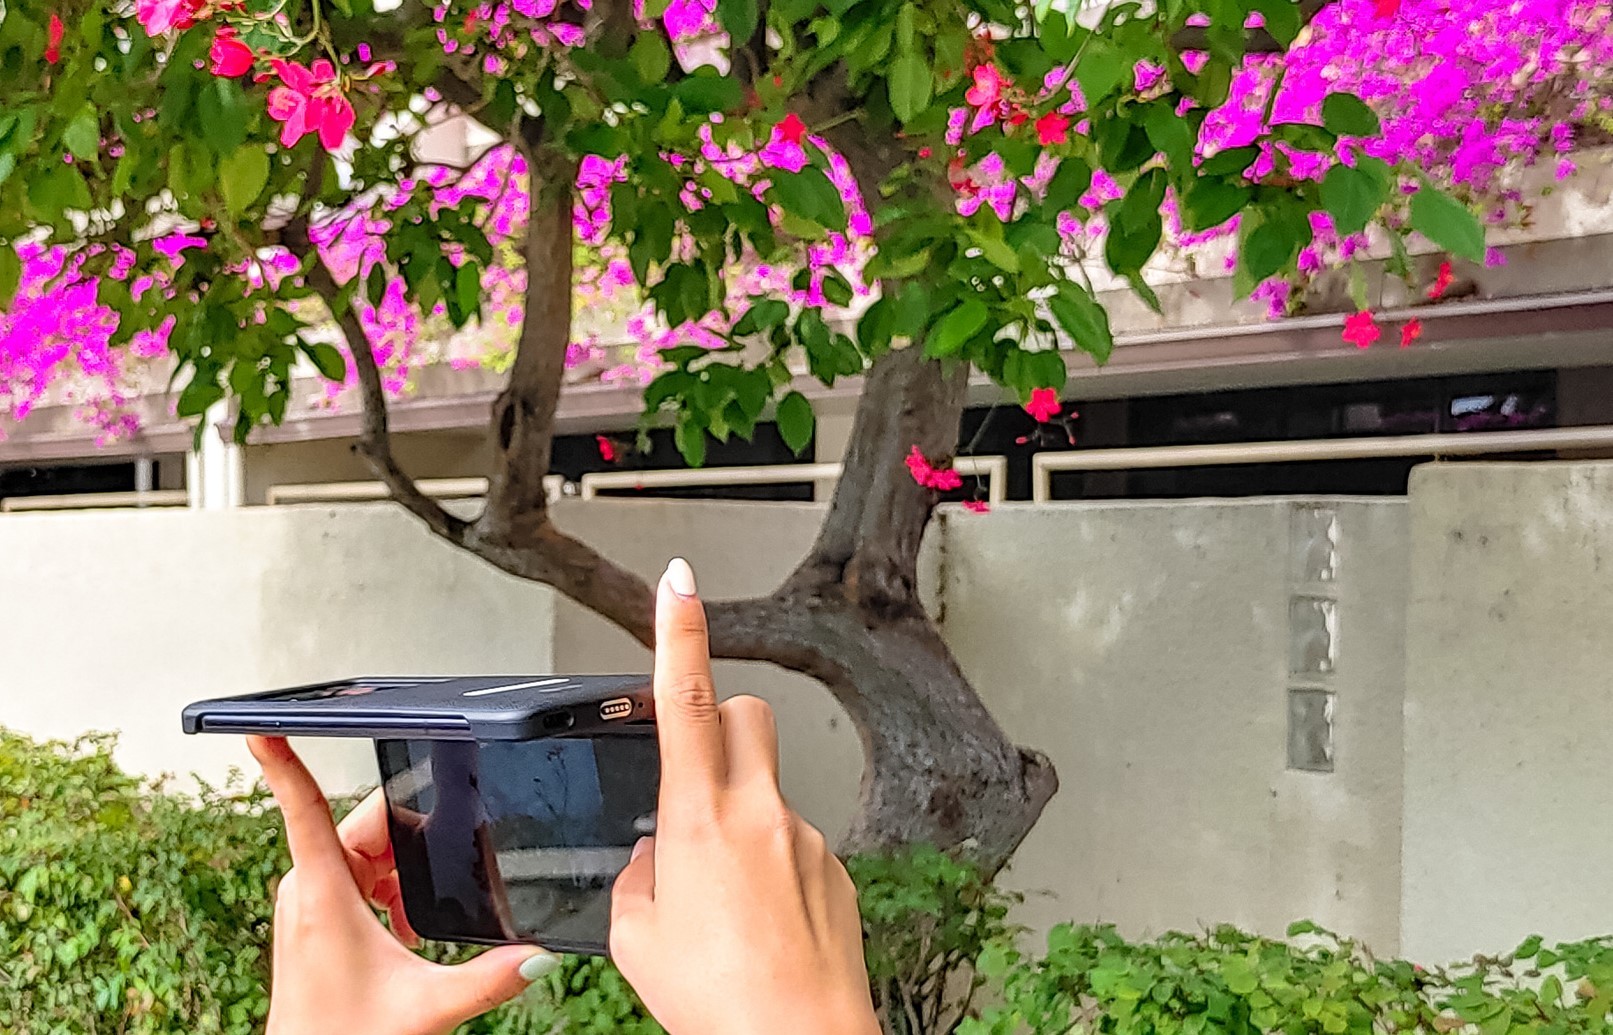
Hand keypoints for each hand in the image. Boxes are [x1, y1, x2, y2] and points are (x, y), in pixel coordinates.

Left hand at [247, 736, 558, 1034]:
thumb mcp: (427, 1009)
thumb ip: (487, 979)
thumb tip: (537, 956)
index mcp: (325, 894)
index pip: (304, 810)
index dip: (284, 763)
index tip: (264, 727)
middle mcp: (309, 889)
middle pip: (367, 826)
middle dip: (412, 840)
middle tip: (442, 871)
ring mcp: (308, 903)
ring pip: (366, 852)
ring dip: (401, 873)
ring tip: (418, 920)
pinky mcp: (314, 918)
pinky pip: (358, 876)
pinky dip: (390, 892)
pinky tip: (406, 929)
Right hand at [609, 559, 879, 1034]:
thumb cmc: (722, 1002)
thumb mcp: (636, 940)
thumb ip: (638, 880)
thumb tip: (652, 859)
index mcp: (701, 819)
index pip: (687, 700)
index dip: (680, 634)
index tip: (680, 582)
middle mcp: (762, 814)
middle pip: (749, 715)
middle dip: (721, 719)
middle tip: (692, 772)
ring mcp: (806, 839)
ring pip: (767, 790)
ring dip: (738, 818)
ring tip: (721, 904)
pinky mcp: (835, 870)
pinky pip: (793, 842)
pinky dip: (769, 865)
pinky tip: (758, 925)